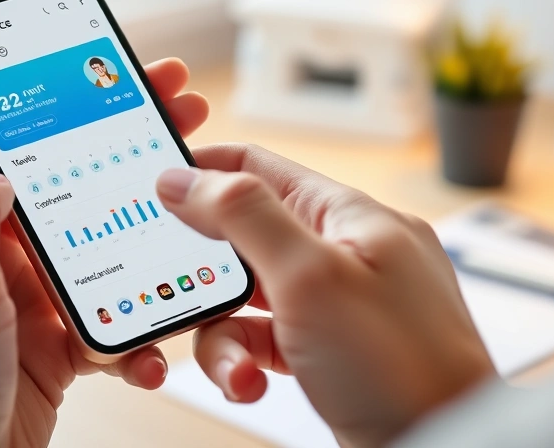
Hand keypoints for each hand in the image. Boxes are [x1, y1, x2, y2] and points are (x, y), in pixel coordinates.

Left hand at [0, 58, 208, 446]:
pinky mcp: (58, 333)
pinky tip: (153, 336)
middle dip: (120, 143)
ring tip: (193, 199)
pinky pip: (107, 311)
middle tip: (175, 106)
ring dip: (142, 226)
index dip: (42, 98)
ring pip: (97, 240)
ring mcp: (29, 292)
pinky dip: (134, 324)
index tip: (93, 63)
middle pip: (64, 181)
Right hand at [156, 144, 495, 447]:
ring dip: (225, 335)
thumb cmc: (400, 368)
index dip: (203, 170)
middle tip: (181, 299)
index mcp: (350, 215)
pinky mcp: (329, 349)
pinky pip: (267, 339)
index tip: (153, 187)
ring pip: (249, 298)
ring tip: (236, 371)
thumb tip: (185, 177)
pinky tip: (250, 384)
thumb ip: (244, 217)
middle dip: (207, 277)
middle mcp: (346, 252)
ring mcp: (339, 304)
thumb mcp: (310, 277)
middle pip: (246, 238)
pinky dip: (247, 362)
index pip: (261, 168)